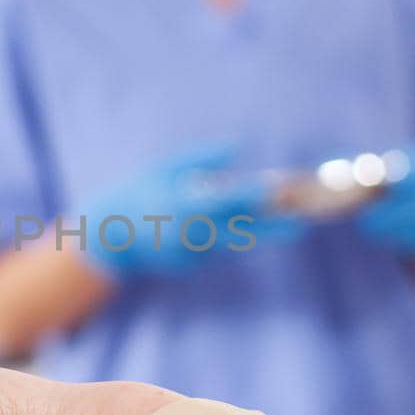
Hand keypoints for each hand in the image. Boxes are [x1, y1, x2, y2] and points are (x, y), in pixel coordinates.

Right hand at [82, 143, 303, 278]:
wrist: (109, 238)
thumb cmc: (139, 192)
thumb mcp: (166, 167)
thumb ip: (202, 158)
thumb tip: (238, 146)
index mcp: (183, 205)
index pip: (227, 199)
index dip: (255, 194)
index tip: (279, 188)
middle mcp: (189, 233)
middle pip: (241, 230)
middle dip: (274, 227)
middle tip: (305, 222)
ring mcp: (190, 254)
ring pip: (233, 241)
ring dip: (256, 230)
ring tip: (283, 220)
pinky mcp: (190, 268)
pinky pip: (217, 250)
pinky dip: (226, 238)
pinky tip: (222, 229)